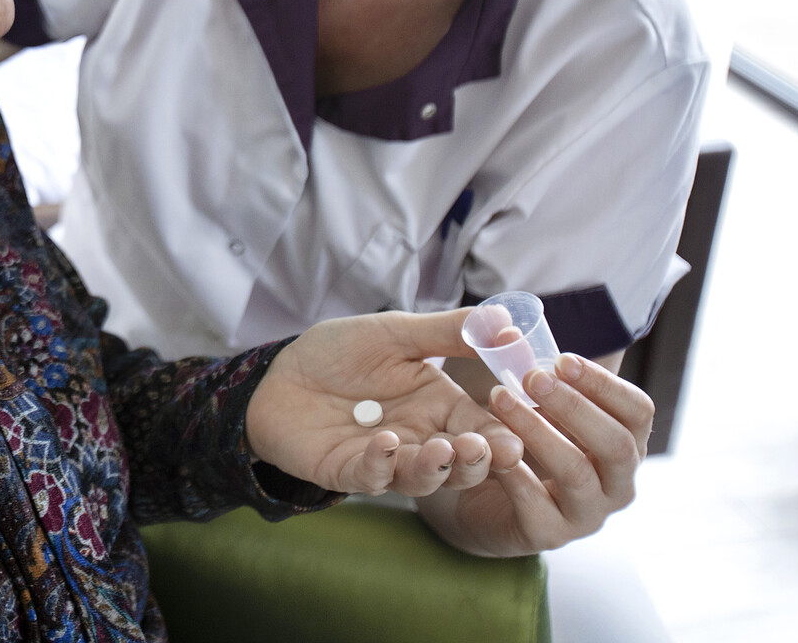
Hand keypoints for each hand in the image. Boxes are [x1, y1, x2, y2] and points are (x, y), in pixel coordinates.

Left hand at [246, 309, 524, 496]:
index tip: (518, 437)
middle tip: (486, 448)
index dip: (503, 437)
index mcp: (440, 407)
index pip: (484, 428)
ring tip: (444, 448)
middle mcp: (421, 438)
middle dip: (478, 461)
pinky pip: (372, 476)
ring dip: (437, 468)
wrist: (279, 375)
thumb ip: (448, 332)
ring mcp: (387, 460)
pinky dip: (382, 463)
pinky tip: (386, 442)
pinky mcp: (349, 471)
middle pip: (462, 464)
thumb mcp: (396, 334)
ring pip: (424, 478)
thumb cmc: (339, 354)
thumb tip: (507, 319)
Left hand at [421, 352, 654, 555]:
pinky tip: (491, 448)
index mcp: (622, 444)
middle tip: (531, 376)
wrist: (477, 499)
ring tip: (500, 399)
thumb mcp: (530, 400)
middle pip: (616, 445)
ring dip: (538, 431)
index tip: (563, 358)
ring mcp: (586, 515)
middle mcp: (616, 483)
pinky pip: (536, 505)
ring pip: (575, 472)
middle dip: (575, 406)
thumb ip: (525, 364)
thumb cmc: (517, 438)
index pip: (638, 412)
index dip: (605, 384)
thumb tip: (502, 325)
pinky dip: (514, 473)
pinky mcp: (547, 536)